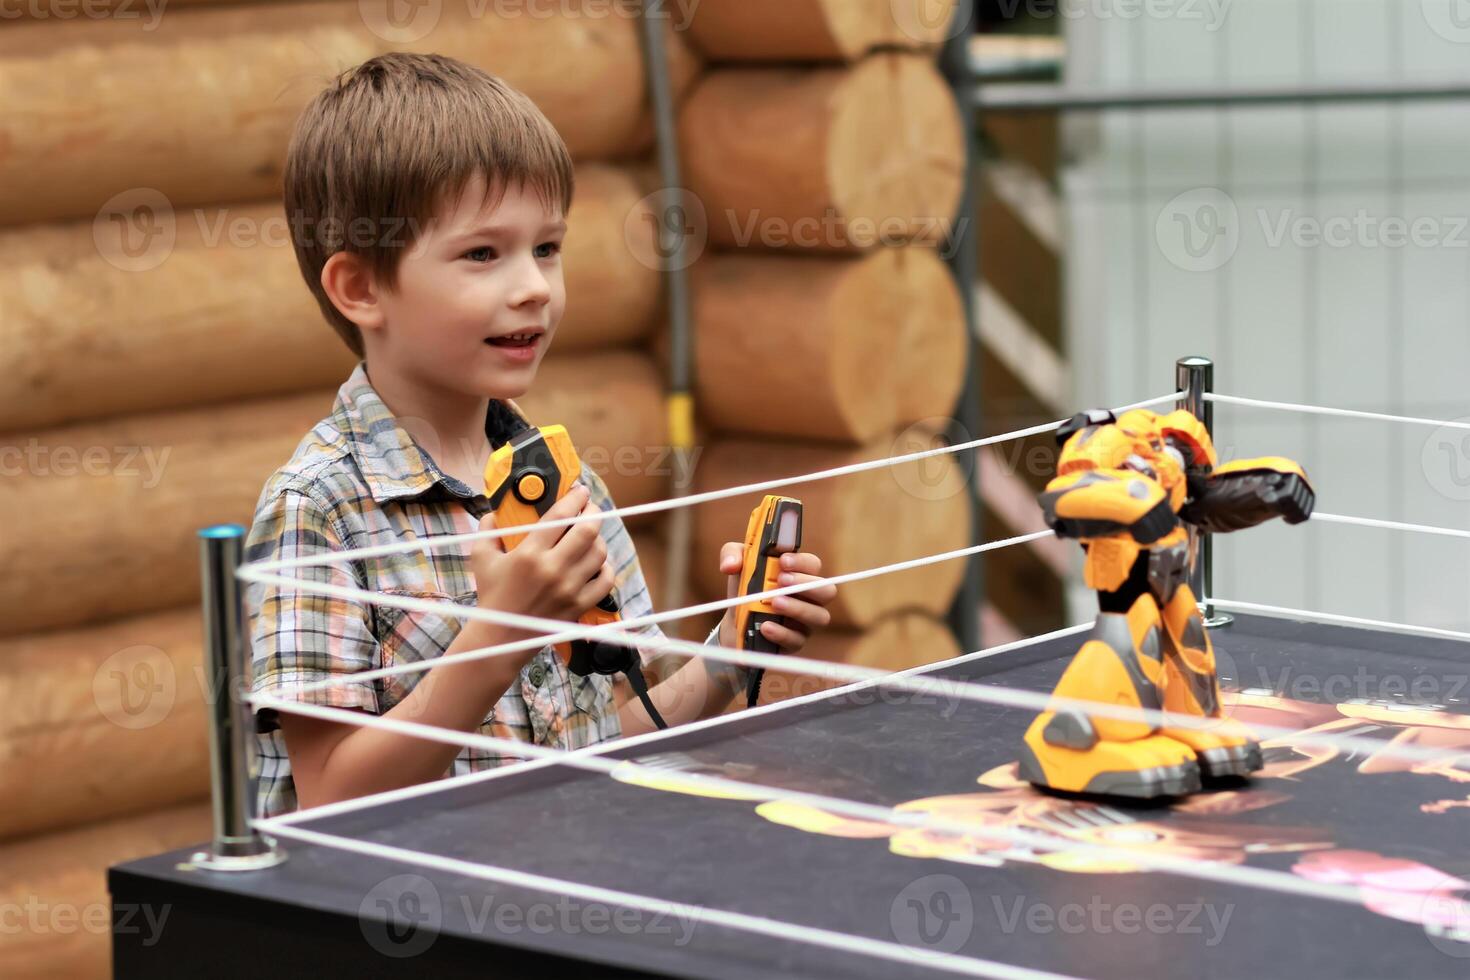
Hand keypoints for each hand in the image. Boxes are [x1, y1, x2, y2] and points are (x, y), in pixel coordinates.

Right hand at [470, 483, 613, 627]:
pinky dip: (605, 567)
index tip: (580, 490)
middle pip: (588, 530)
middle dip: (593, 512)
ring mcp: (569, 588)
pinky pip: (605, 580)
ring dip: (598, 539)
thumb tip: (495, 511)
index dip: (575, 498)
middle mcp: (552, 569)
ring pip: (599, 552)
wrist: (500, 637)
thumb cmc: (491, 596)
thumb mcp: (481, 558)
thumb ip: (488, 529)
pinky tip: (596, 563)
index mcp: (529, 554)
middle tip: (589, 508)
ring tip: (590, 535)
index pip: (561, 516)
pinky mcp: (579, 605)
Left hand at [717, 544, 835, 652]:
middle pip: (827, 590)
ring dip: (798, 608)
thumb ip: (732, 555)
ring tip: (774, 603)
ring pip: (820, 616)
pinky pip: (797, 639)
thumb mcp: (736, 566)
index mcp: (798, 574)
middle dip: (805, 584)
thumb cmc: (743, 589)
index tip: (782, 561)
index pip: (813, 564)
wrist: (734, 623)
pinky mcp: (795, 642)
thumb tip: (730, 565)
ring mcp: (805, 621)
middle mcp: (808, 597)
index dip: (801, 562)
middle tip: (781, 581)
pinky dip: (782, 633)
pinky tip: (765, 627)